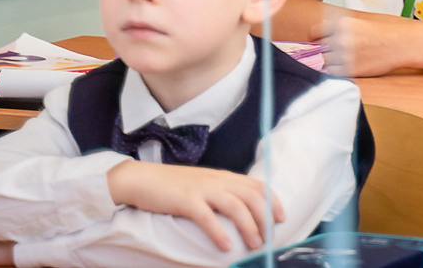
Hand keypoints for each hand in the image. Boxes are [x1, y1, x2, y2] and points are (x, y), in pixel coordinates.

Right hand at [107, 161, 282, 252]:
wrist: (142, 179)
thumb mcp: (203, 185)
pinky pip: (207, 217)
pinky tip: (226, 246)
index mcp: (224, 176)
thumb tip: (241, 211)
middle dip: (265, 217)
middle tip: (269, 237)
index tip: (281, 218)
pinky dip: (218, 232)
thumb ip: (222, 193)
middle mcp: (217, 180)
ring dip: (248, 226)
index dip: (273, 201)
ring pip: (235, 206)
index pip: (257, 185)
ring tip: (255, 244)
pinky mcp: (185, 200)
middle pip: (251, 196)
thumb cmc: (173, 186)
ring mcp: (202, 189)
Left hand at [313, 11, 412, 77]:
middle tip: (326, 54)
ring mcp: (345, 55)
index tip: (317, 42)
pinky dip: (334, 72)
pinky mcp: (351, 69)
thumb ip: (341, 28)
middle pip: (318, 48)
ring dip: (327, 63)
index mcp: (342, 24)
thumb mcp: (360, 23)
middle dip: (321, 51)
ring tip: (336, 62)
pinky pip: (332, 73)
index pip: (314, 32)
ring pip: (323, 62)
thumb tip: (324, 37)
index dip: (315, 38)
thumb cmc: (384, 33)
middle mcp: (341, 38)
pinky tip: (341, 69)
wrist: (401, 44)